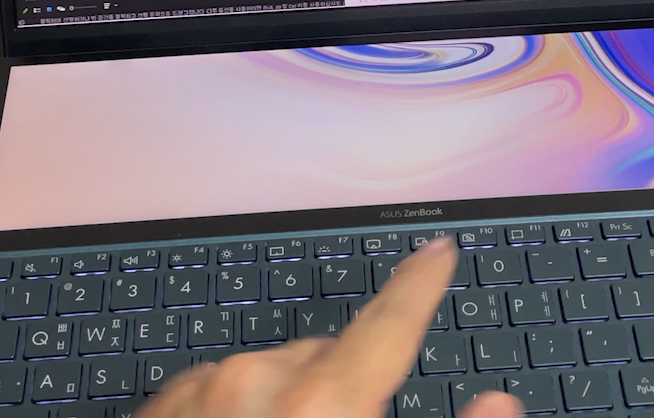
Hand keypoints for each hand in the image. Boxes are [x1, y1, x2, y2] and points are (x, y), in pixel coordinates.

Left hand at [137, 237, 522, 417]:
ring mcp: (199, 393)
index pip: (388, 326)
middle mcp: (256, 381)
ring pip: (265, 377)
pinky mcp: (157, 412)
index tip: (437, 252)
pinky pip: (212, 394)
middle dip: (342, 392)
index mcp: (321, 404)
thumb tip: (497, 406)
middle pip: (325, 360)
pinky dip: (232, 417)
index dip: (420, 287)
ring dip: (283, 408)